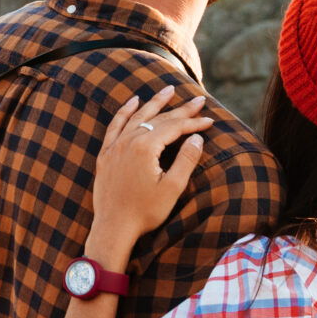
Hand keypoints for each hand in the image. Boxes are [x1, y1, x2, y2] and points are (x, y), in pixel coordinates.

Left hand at [87, 87, 207, 269]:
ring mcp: (114, 146)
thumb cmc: (145, 211)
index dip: (194, 123)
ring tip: (168, 89)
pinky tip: (133, 102)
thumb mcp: (172, 188)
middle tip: (199, 100)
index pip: (174, 128)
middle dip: (181, 110)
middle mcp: (128, 141)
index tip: (210, 120)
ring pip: (137, 117)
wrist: (113, 227)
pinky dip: (125, 111)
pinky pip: (116, 125)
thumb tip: (197, 137)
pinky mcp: (106, 154)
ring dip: (154, 103)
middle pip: (159, 119)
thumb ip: (186, 159)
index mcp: (145, 148)